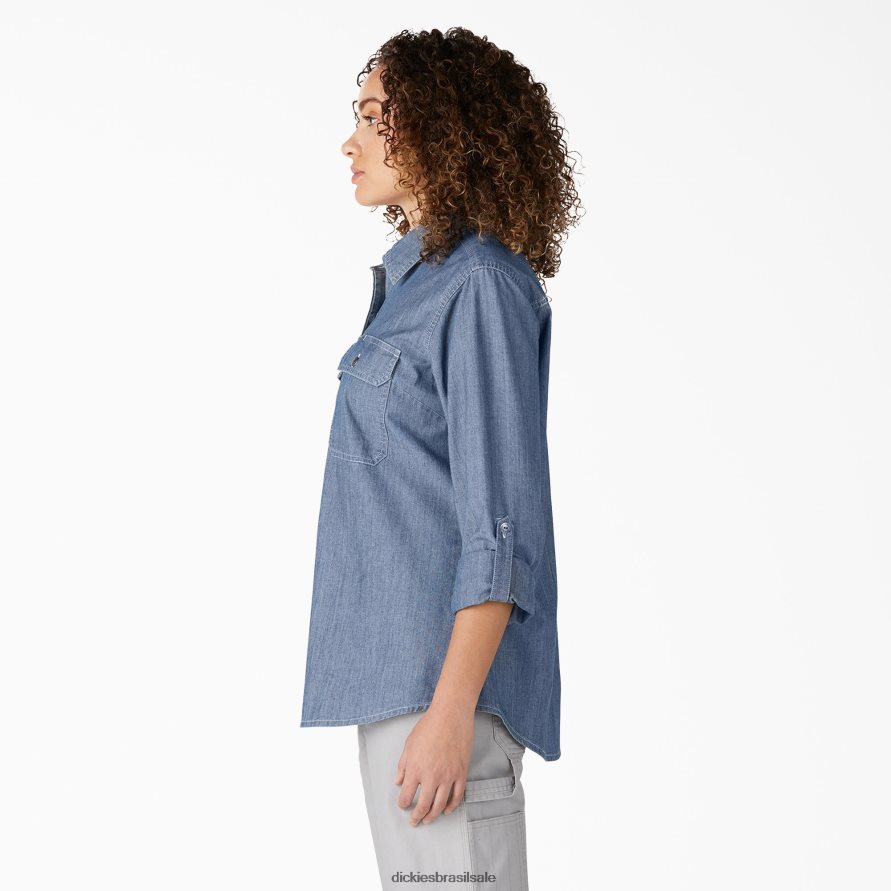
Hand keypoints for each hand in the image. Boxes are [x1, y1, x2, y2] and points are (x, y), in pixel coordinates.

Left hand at [393, 703, 474, 825]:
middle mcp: (431, 776)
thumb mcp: (409, 745)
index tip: (403, 806)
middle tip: (414, 822)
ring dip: (432, 815)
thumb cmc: (428, 727)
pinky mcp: (461, 773)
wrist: (451, 715)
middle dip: (416, 817)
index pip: (406, 795)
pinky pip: (457, 796)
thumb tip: (398, 781)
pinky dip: (451, 806)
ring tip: (428, 820)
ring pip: (440, 805)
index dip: (403, 804)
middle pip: (423, 805)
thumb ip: (403, 766)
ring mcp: (448, 776)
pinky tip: (446, 810)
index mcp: (415, 769)